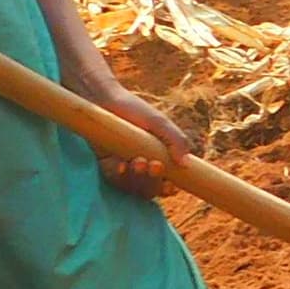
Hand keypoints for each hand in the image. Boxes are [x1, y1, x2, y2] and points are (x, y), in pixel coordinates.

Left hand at [71, 64, 191, 193]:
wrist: (104, 99)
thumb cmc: (134, 109)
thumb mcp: (159, 122)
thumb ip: (175, 140)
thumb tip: (185, 163)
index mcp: (158, 159)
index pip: (165, 182)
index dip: (168, 189)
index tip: (170, 186)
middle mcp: (142, 167)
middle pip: (150, 188)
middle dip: (154, 182)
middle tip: (155, 165)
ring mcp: (124, 169)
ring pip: (133, 187)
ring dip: (138, 179)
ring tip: (139, 161)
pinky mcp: (106, 167)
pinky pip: (114, 180)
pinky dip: (120, 176)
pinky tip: (122, 164)